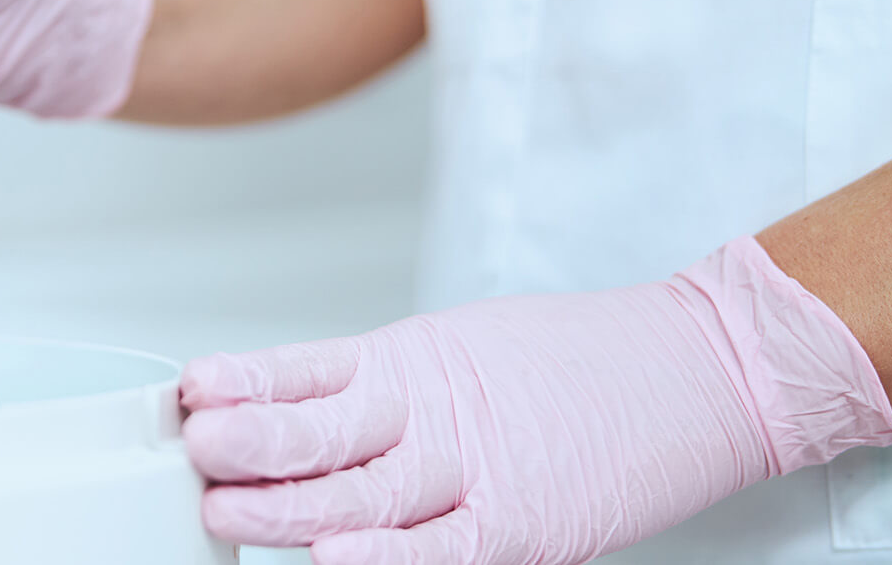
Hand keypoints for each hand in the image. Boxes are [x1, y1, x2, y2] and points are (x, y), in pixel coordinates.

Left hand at [181, 237, 891, 562]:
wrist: (700, 369)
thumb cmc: (577, 362)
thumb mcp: (456, 348)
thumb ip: (374, 389)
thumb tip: (281, 416)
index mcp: (407, 363)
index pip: (302, 370)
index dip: (242, 380)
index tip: (191, 387)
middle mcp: (429, 412)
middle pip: (321, 431)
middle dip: (249, 443)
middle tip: (196, 449)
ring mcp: (472, 470)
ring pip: (361, 491)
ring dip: (286, 502)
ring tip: (224, 505)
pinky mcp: (518, 525)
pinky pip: (437, 549)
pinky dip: (382, 556)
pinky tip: (330, 556)